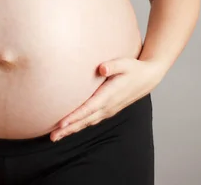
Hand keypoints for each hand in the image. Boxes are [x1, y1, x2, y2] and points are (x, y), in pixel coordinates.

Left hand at [50, 57, 164, 141]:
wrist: (147, 78)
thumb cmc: (134, 68)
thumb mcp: (125, 63)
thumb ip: (113, 65)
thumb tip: (101, 68)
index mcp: (109, 96)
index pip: (89, 108)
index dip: (75, 117)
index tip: (62, 124)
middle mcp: (108, 106)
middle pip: (85, 120)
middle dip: (68, 129)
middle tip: (52, 137)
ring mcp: (108, 110)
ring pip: (87, 122)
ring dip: (72, 130)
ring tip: (56, 136)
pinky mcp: (108, 109)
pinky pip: (91, 120)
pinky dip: (80, 125)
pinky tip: (70, 128)